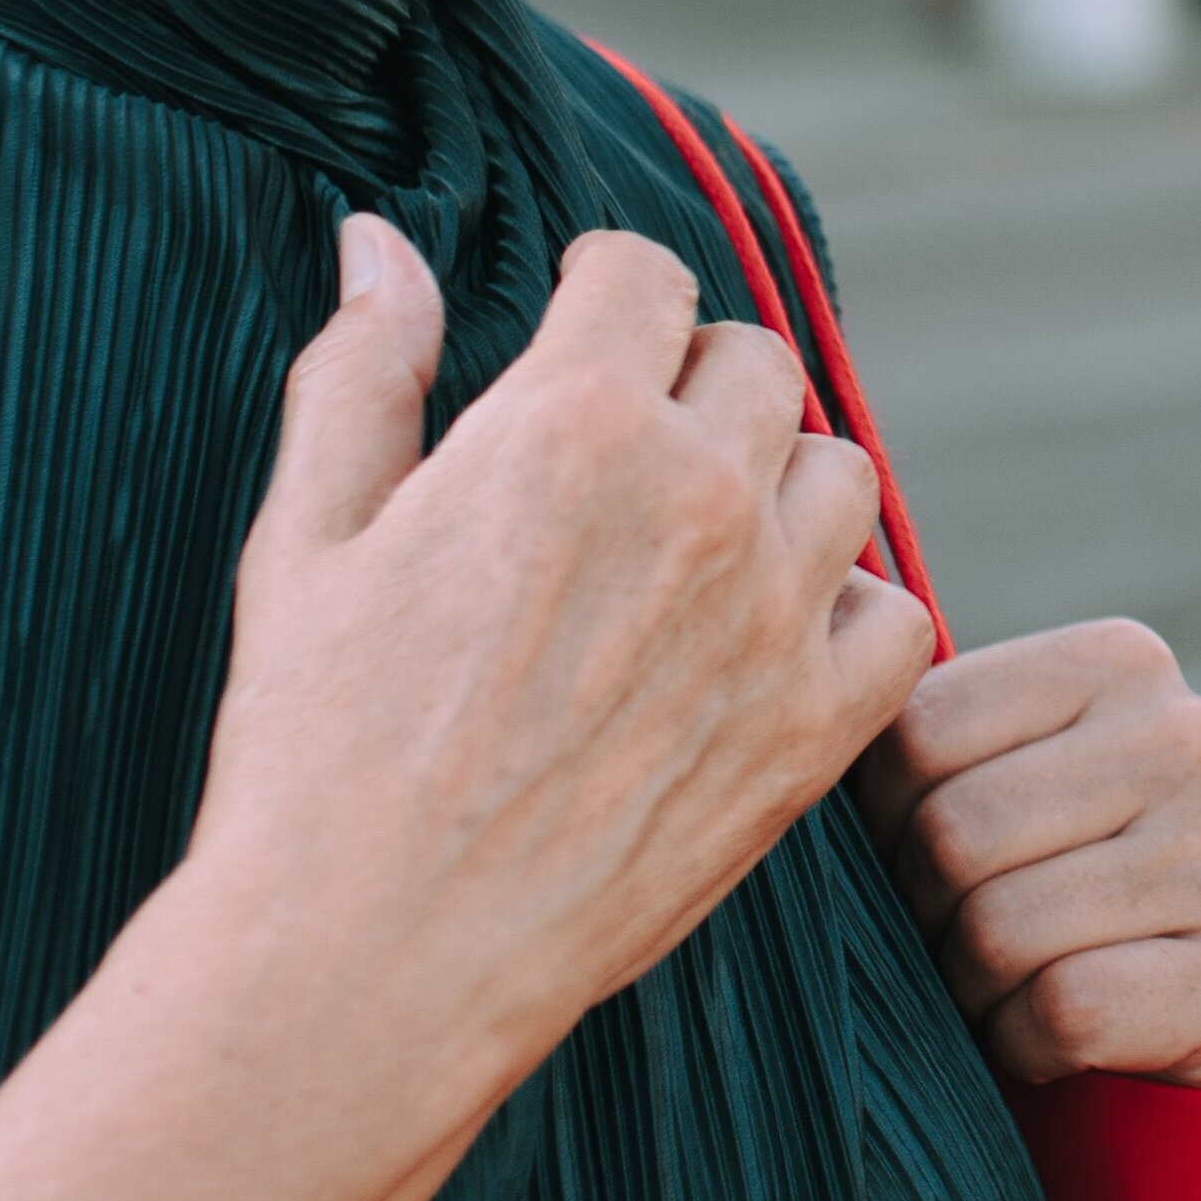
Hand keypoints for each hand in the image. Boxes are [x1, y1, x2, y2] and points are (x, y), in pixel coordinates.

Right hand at [193, 219, 935, 1072]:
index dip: (604, 306)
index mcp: (570, 425)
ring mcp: (772, 616)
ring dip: (778, 489)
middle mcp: (697, 499)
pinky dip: (846, 613)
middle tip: (623, 467)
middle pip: (755, 362)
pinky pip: (894, 614)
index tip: (582, 351)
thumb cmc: (315, 745)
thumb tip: (381, 244)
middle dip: (690, 391)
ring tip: (693, 552)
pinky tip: (763, 642)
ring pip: (840, 472)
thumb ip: (363, 370)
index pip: (647, 277)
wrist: (373, 956)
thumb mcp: (306, 535)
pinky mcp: (816, 730)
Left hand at [858, 617, 1200, 1090]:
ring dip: (974, 992)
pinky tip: (1067, 1042)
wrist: (1147, 1060)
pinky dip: (1030, 1048)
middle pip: (954, 834)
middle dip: (929, 918)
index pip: (917, 734)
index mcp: (1121, 661)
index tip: (931, 865)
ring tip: (1016, 990)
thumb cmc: (1029, 907)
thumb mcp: (979, 789)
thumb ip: (914, 738)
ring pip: (1000, 930)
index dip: (885, 830)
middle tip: (968, 946)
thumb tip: (792, 699)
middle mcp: (1195, 734)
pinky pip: (1062, 1009)